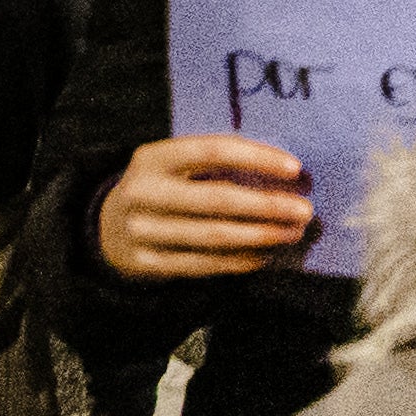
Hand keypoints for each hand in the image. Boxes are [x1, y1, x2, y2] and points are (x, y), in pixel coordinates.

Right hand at [94, 136, 312, 278]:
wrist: (109, 228)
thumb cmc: (160, 189)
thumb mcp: (171, 166)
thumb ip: (214, 167)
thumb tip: (284, 175)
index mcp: (151, 158)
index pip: (209, 151)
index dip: (254, 158)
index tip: (294, 167)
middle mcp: (143, 192)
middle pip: (217, 199)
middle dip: (267, 205)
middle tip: (305, 210)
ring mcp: (143, 230)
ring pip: (215, 236)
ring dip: (262, 235)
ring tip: (293, 233)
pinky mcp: (149, 262)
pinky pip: (206, 264)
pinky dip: (242, 260)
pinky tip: (266, 255)